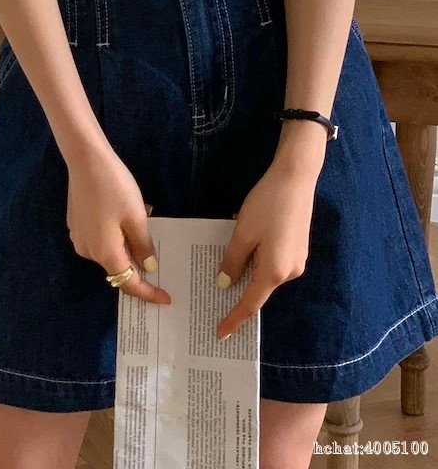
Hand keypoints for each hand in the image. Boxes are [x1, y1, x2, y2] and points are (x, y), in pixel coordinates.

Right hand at [66, 141, 171, 305]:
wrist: (86, 159)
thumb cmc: (115, 187)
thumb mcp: (137, 217)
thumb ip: (143, 246)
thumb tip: (147, 268)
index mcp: (105, 253)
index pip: (128, 283)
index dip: (147, 293)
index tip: (166, 298)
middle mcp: (88, 250)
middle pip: (117, 267)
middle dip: (138, 261)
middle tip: (158, 242)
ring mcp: (78, 236)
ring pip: (109, 251)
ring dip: (127, 243)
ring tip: (142, 217)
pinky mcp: (75, 222)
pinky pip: (100, 238)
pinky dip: (115, 234)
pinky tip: (123, 212)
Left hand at [215, 154, 316, 337]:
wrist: (296, 178)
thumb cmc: (267, 205)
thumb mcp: (243, 233)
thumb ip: (233, 261)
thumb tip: (226, 284)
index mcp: (274, 272)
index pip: (251, 304)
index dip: (234, 319)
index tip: (220, 334)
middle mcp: (290, 272)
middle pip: (259, 288)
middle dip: (238, 290)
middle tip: (213, 294)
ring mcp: (297, 259)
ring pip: (265, 273)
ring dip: (247, 270)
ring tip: (227, 263)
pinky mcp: (298, 247)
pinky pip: (273, 261)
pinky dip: (257, 259)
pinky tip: (246, 244)